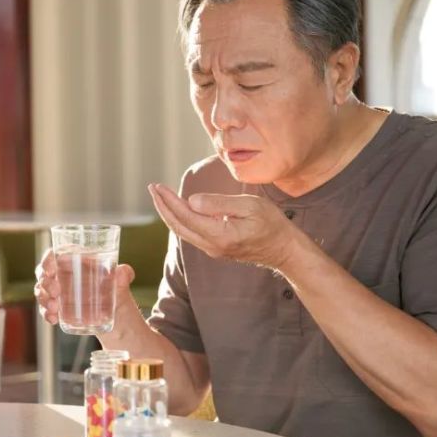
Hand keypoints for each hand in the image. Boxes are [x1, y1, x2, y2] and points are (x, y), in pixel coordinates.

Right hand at [34, 249, 136, 324]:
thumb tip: (123, 272)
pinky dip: (46, 313)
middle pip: (44, 273)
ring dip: (43, 299)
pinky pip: (46, 309)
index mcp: (77, 263)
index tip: (50, 270)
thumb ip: (124, 275)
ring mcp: (61, 293)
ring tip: (54, 309)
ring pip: (42, 291)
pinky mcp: (60, 309)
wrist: (119, 323)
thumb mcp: (122, 285)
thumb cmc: (119, 296)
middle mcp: (65, 276)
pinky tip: (53, 319)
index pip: (55, 254)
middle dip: (45, 283)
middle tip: (56, 293)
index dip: (48, 259)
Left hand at [148, 183, 299, 269]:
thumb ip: (219, 203)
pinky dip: (180, 220)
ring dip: (169, 213)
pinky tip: (176, 209)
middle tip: (152, 188)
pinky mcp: (215, 249)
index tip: (158, 186)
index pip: (186, 215)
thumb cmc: (272, 224)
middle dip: (162, 206)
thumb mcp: (250, 206)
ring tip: (160, 196)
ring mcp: (212, 250)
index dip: (169, 200)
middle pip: (178, 225)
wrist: (284, 250)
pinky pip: (190, 234)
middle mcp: (212, 246)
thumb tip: (191, 201)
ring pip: (182, 231)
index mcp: (220, 235)